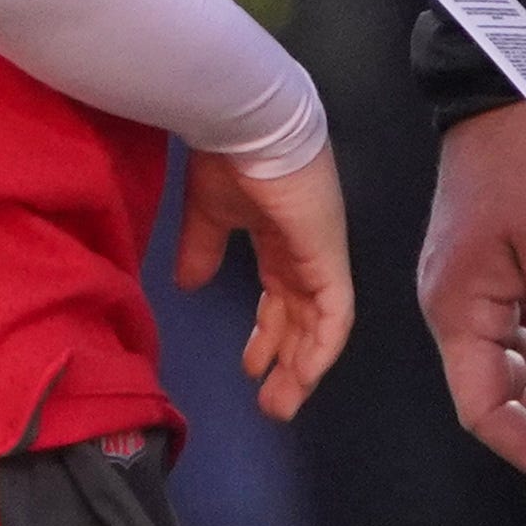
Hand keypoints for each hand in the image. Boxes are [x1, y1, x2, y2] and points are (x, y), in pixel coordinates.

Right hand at [176, 145, 353, 418]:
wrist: (247, 122)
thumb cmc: (228, 157)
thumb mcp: (210, 213)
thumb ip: (202, 249)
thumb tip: (188, 284)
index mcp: (280, 238)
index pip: (282, 296)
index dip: (268, 334)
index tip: (250, 367)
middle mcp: (306, 249)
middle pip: (302, 317)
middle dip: (287, 361)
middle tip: (271, 402)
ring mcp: (321, 252)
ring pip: (322, 323)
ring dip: (303, 365)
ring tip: (283, 402)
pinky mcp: (328, 255)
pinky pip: (336, 312)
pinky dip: (323, 346)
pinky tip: (306, 374)